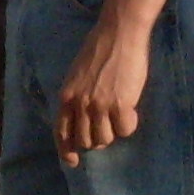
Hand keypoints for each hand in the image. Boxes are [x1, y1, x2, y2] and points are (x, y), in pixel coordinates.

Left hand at [54, 17, 151, 166]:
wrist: (119, 33)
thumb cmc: (100, 49)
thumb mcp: (77, 74)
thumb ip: (76, 96)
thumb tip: (83, 119)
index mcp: (66, 96)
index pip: (61, 132)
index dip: (66, 150)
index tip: (73, 161)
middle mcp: (80, 104)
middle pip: (86, 141)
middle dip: (97, 138)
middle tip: (108, 125)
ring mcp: (100, 106)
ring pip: (105, 139)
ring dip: (114, 131)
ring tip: (120, 114)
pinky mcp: (120, 105)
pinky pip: (125, 130)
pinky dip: (130, 124)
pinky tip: (132, 109)